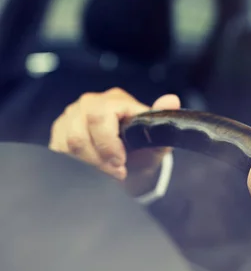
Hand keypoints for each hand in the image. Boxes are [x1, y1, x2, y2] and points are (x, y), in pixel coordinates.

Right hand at [49, 88, 179, 195]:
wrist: (130, 165)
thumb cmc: (144, 149)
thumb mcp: (158, 138)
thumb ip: (163, 120)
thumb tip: (172, 100)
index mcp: (116, 100)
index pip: (100, 116)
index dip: (108, 143)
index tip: (120, 162)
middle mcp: (90, 102)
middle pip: (79, 132)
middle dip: (98, 157)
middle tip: (116, 170)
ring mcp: (71, 116)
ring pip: (69, 144)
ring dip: (90, 163)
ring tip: (108, 170)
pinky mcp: (58, 131)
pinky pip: (58, 150)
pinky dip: (75, 163)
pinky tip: (91, 167)